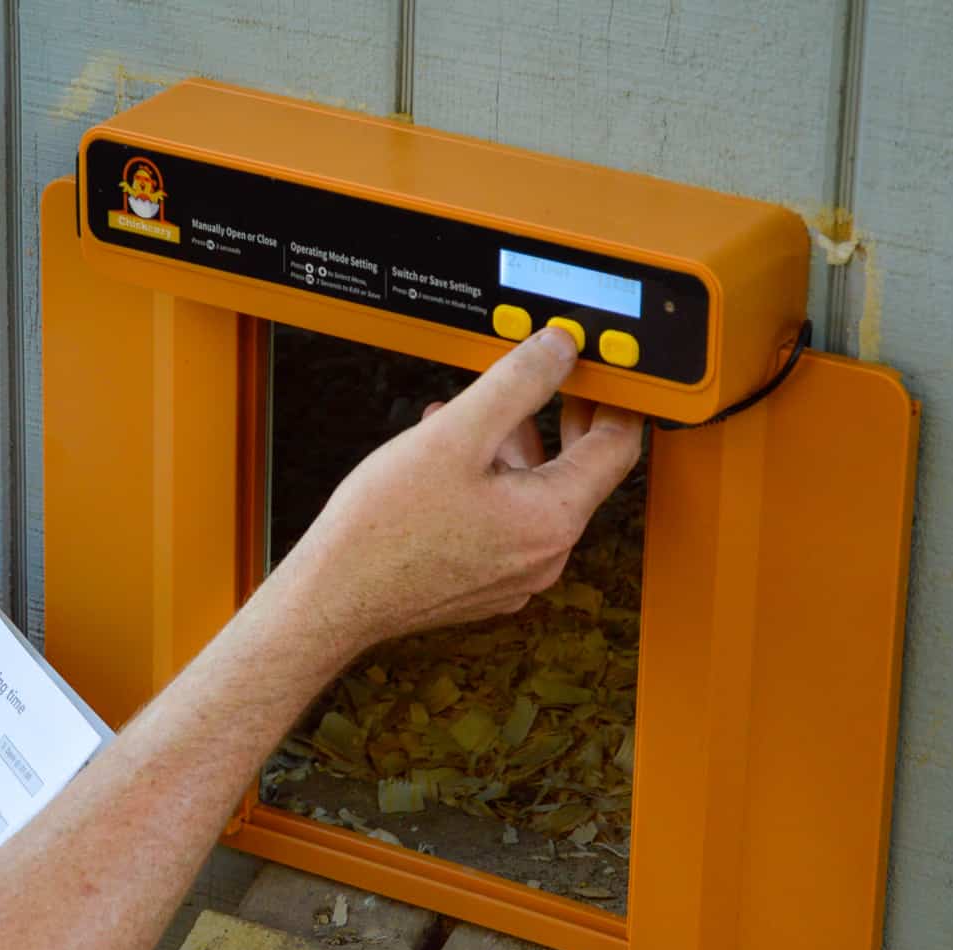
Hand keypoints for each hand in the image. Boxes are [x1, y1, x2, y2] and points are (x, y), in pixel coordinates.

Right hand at [283, 326, 643, 649]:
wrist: (335, 596)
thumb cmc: (384, 529)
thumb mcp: (456, 434)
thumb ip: (517, 383)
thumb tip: (558, 350)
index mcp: (552, 518)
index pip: (618, 446)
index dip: (617, 398)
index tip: (605, 372)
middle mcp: (544, 555)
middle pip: (581, 473)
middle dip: (568, 419)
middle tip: (558, 380)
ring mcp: (515, 575)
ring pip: (539, 497)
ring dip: (521, 448)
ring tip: (486, 413)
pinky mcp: (485, 583)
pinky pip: (508, 523)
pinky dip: (495, 483)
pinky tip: (453, 459)